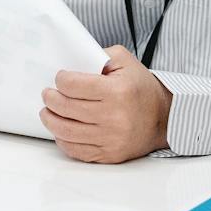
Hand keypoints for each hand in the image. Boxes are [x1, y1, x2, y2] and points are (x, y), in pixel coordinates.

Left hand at [38, 45, 169, 162]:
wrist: (163, 118)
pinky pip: (76, 150)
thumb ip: (98, 55)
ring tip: (47, 111)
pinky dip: (63, 140)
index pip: (73, 86)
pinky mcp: (109, 154)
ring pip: (66, 131)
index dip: (61, 80)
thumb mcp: (124, 61)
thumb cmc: (141, 88)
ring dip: (50, 120)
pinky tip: (60, 130)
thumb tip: (72, 62)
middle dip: (50, 98)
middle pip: (66, 108)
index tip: (60, 78)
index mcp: (117, 92)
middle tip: (47, 94)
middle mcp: (114, 117)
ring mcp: (111, 139)